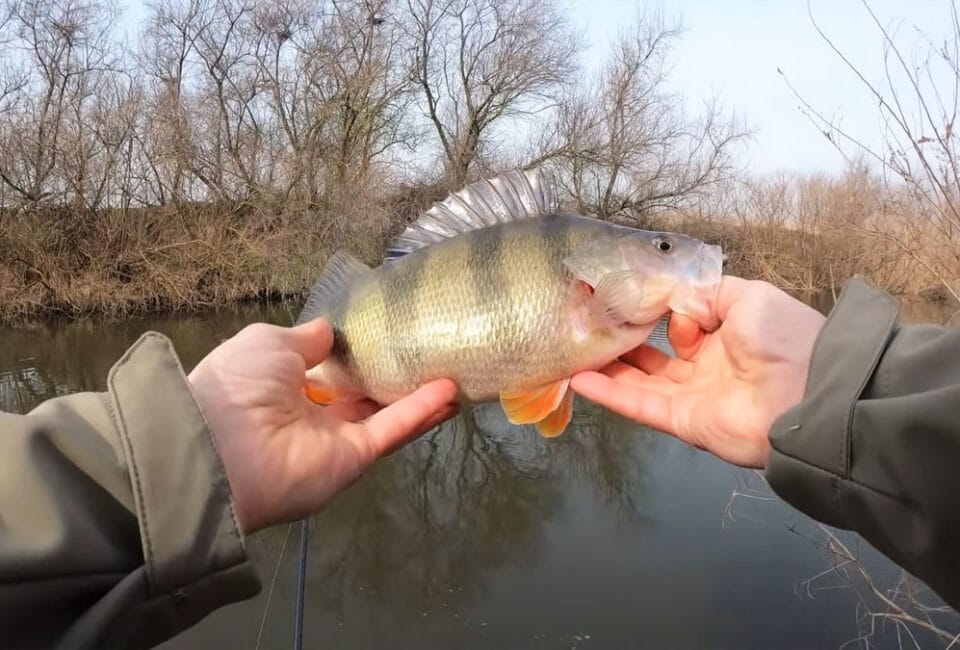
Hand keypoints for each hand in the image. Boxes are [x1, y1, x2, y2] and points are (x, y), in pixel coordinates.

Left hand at [187, 318, 458, 532]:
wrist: (223, 448)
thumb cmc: (240, 385)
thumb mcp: (268, 343)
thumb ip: (306, 338)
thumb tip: (331, 330)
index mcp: (285, 386)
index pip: (330, 372)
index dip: (359, 356)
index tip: (390, 335)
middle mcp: (313, 415)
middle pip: (364, 395)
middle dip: (395, 377)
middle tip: (432, 352)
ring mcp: (336, 439)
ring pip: (386, 413)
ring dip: (420, 396)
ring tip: (455, 371)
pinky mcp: (355, 457)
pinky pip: (391, 429)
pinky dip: (420, 411)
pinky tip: (449, 391)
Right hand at [571, 277, 825, 467]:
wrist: (808, 395)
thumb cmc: (781, 338)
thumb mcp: (747, 296)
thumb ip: (704, 293)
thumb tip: (668, 302)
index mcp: (726, 333)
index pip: (680, 319)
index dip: (655, 307)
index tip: (621, 294)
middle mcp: (707, 364)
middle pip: (654, 352)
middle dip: (623, 338)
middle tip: (589, 323)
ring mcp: (693, 395)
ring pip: (639, 379)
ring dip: (607, 366)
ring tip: (574, 349)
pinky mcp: (682, 421)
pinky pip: (639, 405)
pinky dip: (608, 394)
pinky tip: (578, 379)